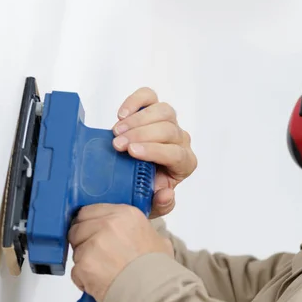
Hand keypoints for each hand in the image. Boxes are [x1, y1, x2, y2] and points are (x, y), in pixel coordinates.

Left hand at [68, 203, 173, 301]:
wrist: (152, 291)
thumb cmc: (157, 269)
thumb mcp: (156, 239)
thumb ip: (138, 230)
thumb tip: (133, 234)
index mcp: (125, 214)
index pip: (90, 210)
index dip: (90, 223)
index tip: (94, 233)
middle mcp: (107, 224)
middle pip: (78, 228)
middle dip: (83, 240)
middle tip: (96, 254)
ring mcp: (93, 244)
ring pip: (76, 250)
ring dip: (84, 260)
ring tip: (103, 271)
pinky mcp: (84, 265)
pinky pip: (76, 271)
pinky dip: (84, 279)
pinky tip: (99, 283)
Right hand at [111, 87, 196, 217]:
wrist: (132, 179)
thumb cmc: (145, 190)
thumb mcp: (152, 205)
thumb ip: (161, 204)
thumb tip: (167, 194)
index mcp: (184, 164)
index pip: (176, 153)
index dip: (154, 151)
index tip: (132, 152)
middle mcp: (181, 141)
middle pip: (168, 130)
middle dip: (141, 135)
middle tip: (118, 144)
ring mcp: (169, 123)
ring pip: (163, 111)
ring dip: (137, 120)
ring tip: (116, 131)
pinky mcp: (154, 109)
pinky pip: (150, 97)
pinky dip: (136, 101)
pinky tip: (121, 114)